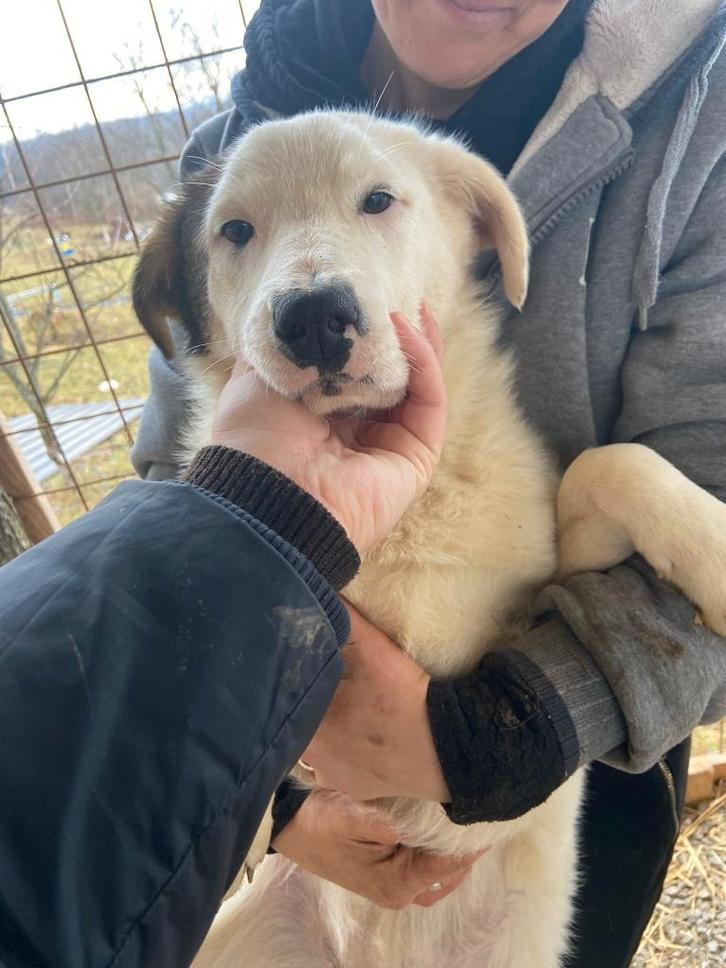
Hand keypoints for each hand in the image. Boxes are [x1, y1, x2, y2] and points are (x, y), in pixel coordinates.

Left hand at [211, 306, 445, 552]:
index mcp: (317, 419)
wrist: (267, 493)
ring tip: (409, 302)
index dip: (359, 335)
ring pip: (416, 385)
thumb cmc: (254, 437)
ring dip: (416, 342)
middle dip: (395, 335)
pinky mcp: (416, 456)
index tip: (362, 295)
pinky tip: (407, 329)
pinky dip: (425, 362)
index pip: (350, 371)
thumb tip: (297, 310)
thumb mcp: (257, 376)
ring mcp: (389, 446)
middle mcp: (355, 434)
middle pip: (389, 376)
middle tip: (396, 291)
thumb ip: (283, 345)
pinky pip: (429, 401)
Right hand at [272, 789, 482, 908]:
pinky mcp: (383, 874)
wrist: (290, 825)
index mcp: (396, 883)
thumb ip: (397, 823)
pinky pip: (422, 868)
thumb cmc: (322, 820)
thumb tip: (434, 820)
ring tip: (467, 822)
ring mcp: (390, 886)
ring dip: (452, 852)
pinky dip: (436, 853)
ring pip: (436, 874)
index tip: (489, 815)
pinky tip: (440, 828)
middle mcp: (398, 892)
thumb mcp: (357, 816)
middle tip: (483, 814)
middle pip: (447, 873)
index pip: (448, 864)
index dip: (469, 842)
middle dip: (465, 849)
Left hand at [303, 604, 449, 801]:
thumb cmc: (403, 696)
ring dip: (325, 732)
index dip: (292, 683)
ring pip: (318, 749)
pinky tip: (359, 738)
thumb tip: (323, 592)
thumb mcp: (373, 647)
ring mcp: (333, 778)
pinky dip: (345, 754)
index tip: (301, 668)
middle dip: (308, 705)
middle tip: (326, 686)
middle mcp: (312, 758)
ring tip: (343, 711)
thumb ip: (345, 618)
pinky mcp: (356, 790)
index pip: (286, 701)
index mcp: (308, 724)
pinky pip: (340, 769)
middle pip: (299, 725)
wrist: (446, 746)